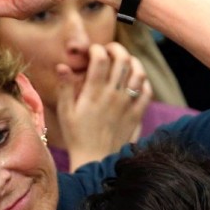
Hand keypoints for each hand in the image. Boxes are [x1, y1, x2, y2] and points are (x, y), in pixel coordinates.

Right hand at [58, 42, 151, 169]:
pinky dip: (143, 82)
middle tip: (110, 51)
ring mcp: (128, 104)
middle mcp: (114, 95)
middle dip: (116, 49)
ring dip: (133, 62)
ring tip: (125, 62)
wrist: (96, 161)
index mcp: (94, 92)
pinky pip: (147, 92)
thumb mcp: (66, 112)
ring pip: (139, 73)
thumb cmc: (77, 136)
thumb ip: (65, 87)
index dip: (97, 48)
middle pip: (123, 60)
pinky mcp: (137, 114)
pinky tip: (136, 81)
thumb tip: (63, 66)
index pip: (100, 58)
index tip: (93, 51)